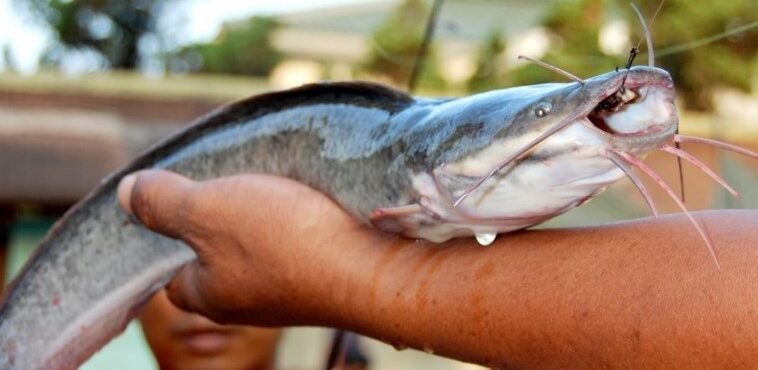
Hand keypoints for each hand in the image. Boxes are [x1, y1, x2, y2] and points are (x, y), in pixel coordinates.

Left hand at [117, 170, 384, 325]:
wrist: (373, 270)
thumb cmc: (284, 241)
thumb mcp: (209, 209)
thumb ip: (164, 202)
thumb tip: (128, 194)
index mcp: (204, 292)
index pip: (168, 267)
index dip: (167, 230)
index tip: (180, 195)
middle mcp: (243, 302)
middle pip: (215, 254)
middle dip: (219, 216)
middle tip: (230, 177)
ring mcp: (286, 294)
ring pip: (259, 249)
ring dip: (262, 216)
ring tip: (271, 181)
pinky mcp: (322, 280)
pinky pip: (296, 247)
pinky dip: (296, 223)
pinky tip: (307, 200)